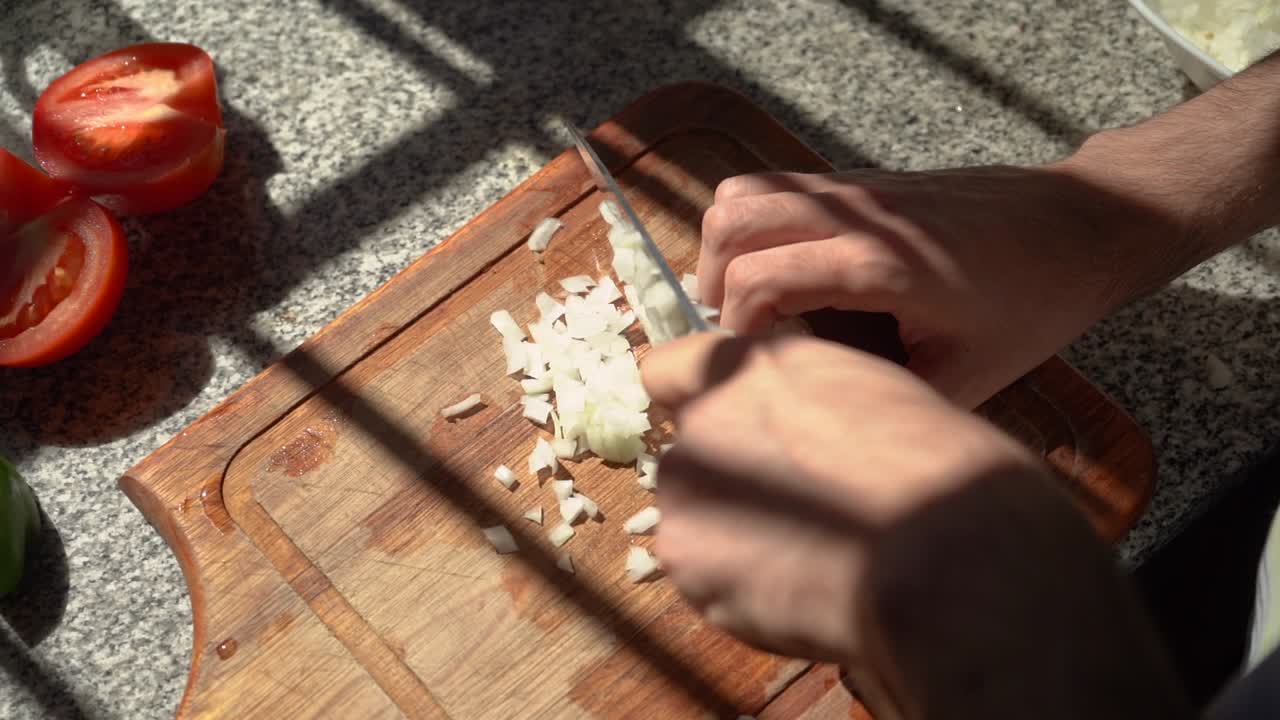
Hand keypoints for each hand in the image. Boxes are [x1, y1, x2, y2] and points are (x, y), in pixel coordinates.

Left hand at [641, 332, 1190, 718]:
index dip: (696, 403)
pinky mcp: (683, 558)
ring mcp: (685, 489)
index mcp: (754, 366)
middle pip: (691, 452)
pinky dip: (736, 587)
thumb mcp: (871, 396)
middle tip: (794, 513)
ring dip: (732, 534)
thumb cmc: (940, 472)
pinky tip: (797, 592)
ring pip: (695, 515)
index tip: (730, 432)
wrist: (943, 553)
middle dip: (730, 480)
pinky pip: (700, 573)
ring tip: (806, 558)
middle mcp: (703, 418)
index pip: (670, 368)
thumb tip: (799, 427)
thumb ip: (810, 403)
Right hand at [697, 165, 1145, 407]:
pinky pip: (779, 185)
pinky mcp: (864, 180)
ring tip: (752, 294)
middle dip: (714, 279)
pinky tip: (791, 268)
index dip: (737, 330)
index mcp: (879, 266)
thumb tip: (826, 418)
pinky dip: (758, 223)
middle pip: (730, 220)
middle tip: (741, 327)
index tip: (761, 363)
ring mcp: (858, 189)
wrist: (1084, 225)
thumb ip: (890, 398)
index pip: (756, 281)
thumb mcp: (970, 377)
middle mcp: (857, 215)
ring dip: (729, 244)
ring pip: (745, 190)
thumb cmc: (1038, 302)